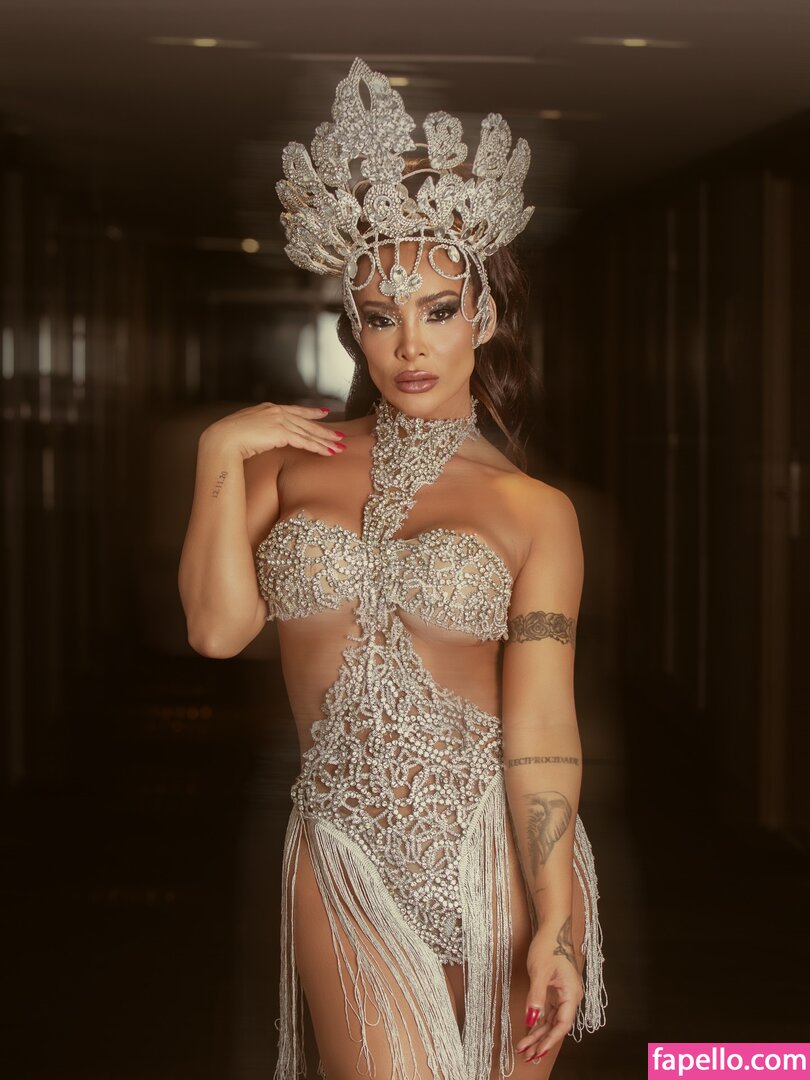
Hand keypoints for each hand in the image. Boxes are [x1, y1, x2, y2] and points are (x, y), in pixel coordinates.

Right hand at [199, 402, 345, 460]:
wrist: (222, 439)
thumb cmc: (228, 437)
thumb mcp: (246, 428)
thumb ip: (259, 429)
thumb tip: (261, 437)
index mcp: (268, 408)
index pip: (295, 410)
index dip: (311, 413)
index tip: (324, 413)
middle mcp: (276, 412)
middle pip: (306, 422)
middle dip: (325, 430)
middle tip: (340, 435)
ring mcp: (279, 420)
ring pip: (308, 432)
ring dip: (325, 441)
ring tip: (339, 447)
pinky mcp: (281, 432)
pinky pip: (304, 441)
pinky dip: (317, 447)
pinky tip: (327, 452)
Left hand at [514, 930, 583, 1064]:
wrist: (553, 929)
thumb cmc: (549, 946)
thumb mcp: (540, 972)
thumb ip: (536, 998)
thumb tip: (532, 1021)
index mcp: (571, 993)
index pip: (562, 1024)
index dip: (550, 1040)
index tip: (537, 1051)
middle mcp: (570, 997)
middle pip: (557, 1026)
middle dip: (542, 1042)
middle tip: (526, 1056)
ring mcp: (563, 995)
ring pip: (551, 1021)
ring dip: (539, 1035)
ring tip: (525, 1050)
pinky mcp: (555, 991)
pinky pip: (548, 1012)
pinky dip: (539, 1023)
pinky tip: (529, 1033)